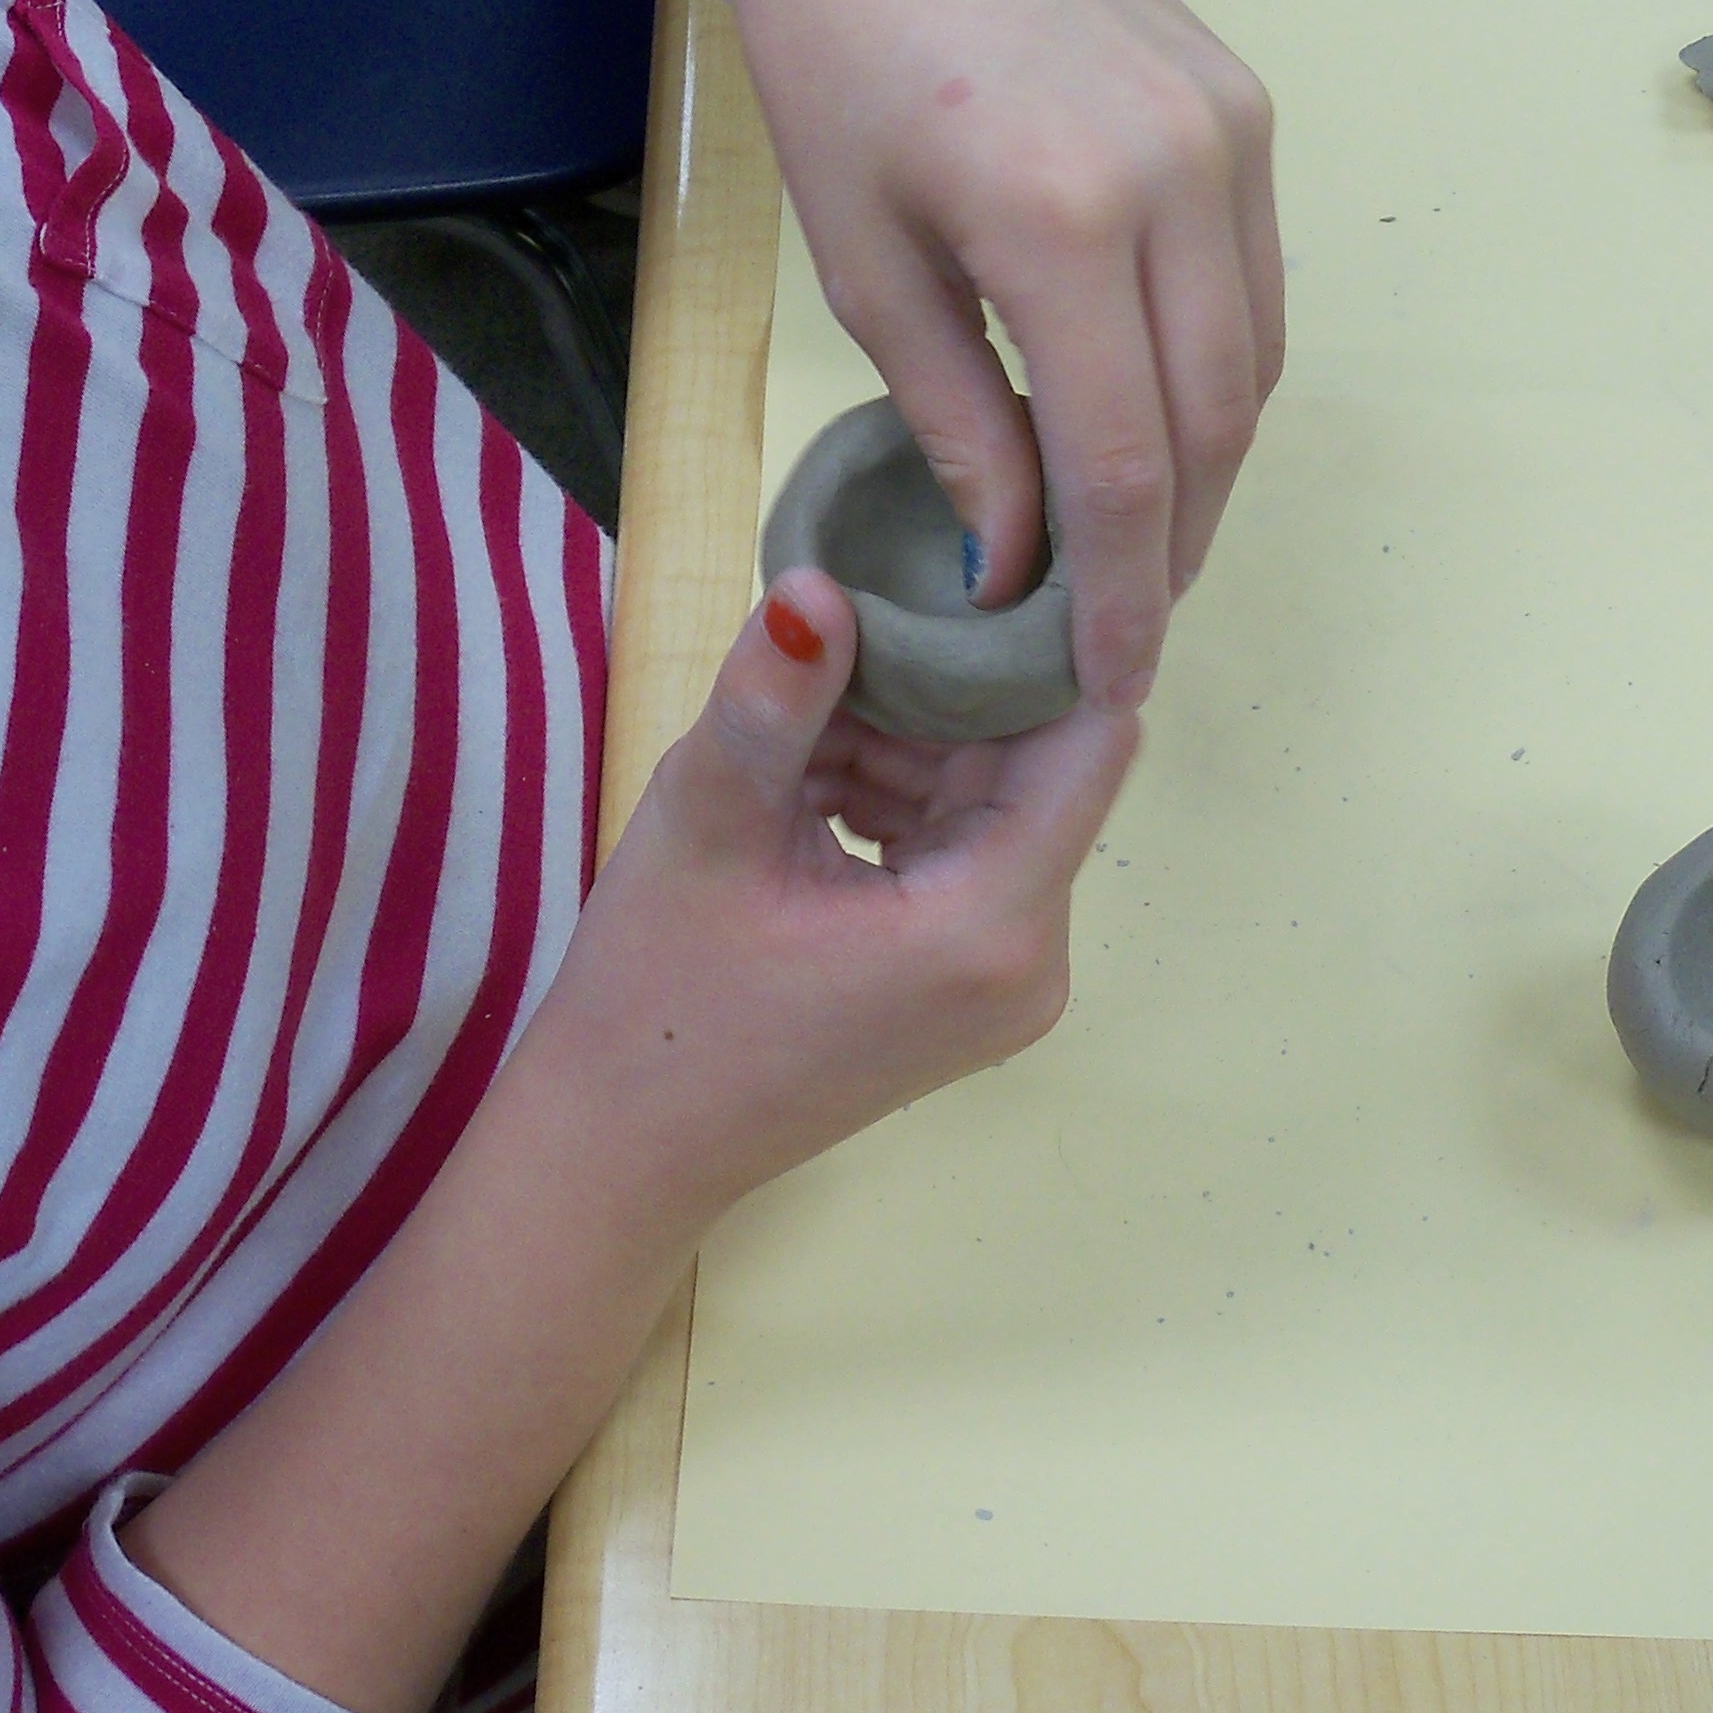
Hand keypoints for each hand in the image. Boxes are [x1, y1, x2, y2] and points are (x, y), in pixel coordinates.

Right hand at [516, 571, 1141, 1224]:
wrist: (621, 1148)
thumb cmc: (655, 999)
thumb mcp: (708, 823)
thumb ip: (775, 696)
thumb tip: (817, 580)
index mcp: (991, 924)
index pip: (1091, 737)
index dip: (1047, 642)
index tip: (977, 564)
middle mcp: (1031, 958)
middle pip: (1036, 764)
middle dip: (946, 686)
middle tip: (847, 624)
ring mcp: (1003, 978)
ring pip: (992, 797)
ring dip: (906, 738)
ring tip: (799, 710)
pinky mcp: (965, 981)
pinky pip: (960, 847)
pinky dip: (894, 794)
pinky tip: (803, 778)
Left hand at [681, 0, 1282, 707]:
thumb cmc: (832, 49)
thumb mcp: (863, 257)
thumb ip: (955, 418)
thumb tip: (1012, 563)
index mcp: (1060, 216)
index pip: (1121, 463)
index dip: (1118, 595)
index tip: (1105, 682)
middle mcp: (1178, 173)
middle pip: (1212, 425)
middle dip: (1169, 551)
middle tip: (1119, 639)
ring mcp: (1231, 132)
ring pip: (1254, 362)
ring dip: (1206, 472)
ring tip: (1136, 553)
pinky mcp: (1245, 104)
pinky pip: (1257, 282)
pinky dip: (1220, 374)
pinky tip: (1161, 426)